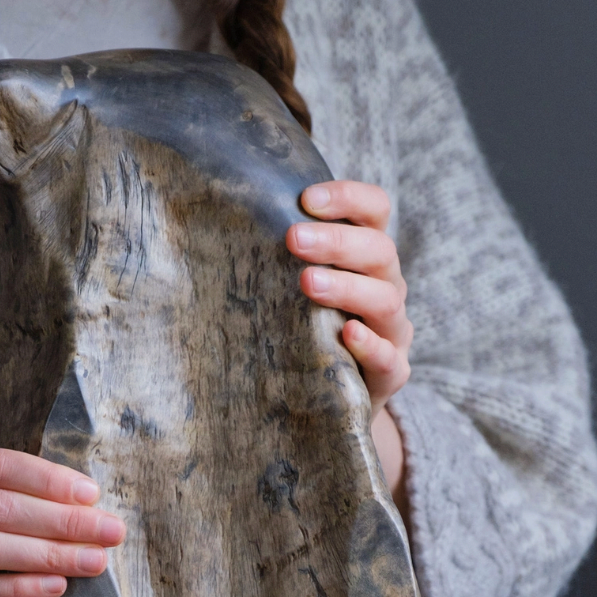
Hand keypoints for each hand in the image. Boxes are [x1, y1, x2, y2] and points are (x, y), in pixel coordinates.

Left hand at [286, 180, 410, 504]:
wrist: (328, 399)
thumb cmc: (303, 328)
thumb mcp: (291, 287)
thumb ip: (275, 256)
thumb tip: (203, 220)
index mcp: (367, 255)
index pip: (374, 210)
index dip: (348, 197)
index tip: (305, 198)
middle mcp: (387, 286)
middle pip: (379, 250)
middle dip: (336, 241)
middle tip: (292, 238)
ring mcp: (393, 331)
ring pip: (385, 300)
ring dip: (347, 286)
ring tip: (307, 282)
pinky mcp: (391, 374)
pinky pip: (390, 359)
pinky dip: (371, 345)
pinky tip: (348, 334)